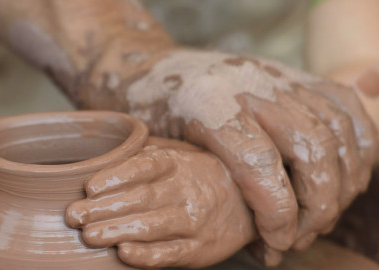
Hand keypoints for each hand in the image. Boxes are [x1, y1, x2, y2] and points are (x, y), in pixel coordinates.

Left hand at [65, 137, 254, 267]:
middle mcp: (187, 191)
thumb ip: (146, 150)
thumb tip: (106, 151)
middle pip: (141, 198)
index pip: (145, 166)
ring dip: (117, 231)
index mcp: (178, 163)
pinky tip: (123, 253)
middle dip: (104, 208)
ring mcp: (194, 222)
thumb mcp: (180, 152)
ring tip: (89, 235)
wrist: (247, 203)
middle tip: (74, 215)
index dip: (117, 176)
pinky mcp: (198, 249)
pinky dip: (147, 255)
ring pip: (152, 227)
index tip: (90, 186)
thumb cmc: (200, 174)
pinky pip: (170, 253)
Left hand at [122, 49, 377, 262]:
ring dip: (339, 184)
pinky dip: (357, 148)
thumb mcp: (163, 154)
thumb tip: (264, 249)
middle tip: (297, 237)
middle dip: (316, 206)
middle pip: (310, 148)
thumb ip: (207, 190)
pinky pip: (345, 108)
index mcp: (207, 104)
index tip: (277, 242)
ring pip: (333, 132)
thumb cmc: (154, 119)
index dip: (278, 211)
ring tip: (319, 218)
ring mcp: (276, 77)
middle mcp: (248, 85)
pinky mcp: (295, 76)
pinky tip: (343, 179)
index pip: (258, 161)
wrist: (156, 68)